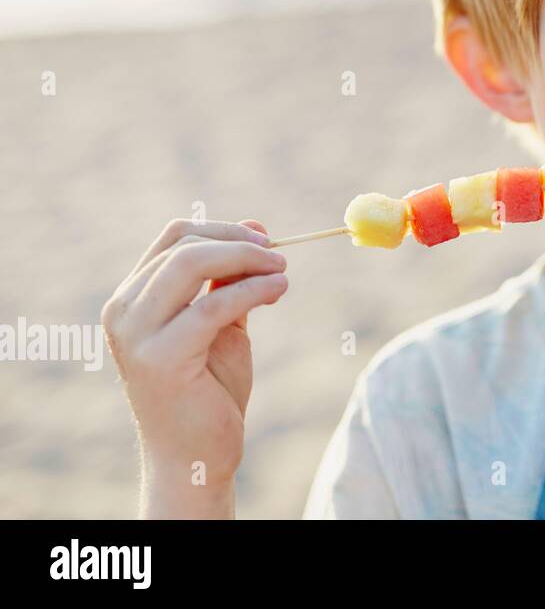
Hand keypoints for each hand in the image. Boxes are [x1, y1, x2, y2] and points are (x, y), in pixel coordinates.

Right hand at [102, 219, 287, 515]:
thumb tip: (257, 226)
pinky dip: (252, 289)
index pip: (174, 237)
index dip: (224, 230)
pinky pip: (213, 304)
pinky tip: (278, 291)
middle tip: (279, 256)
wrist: (195, 455)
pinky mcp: (161, 357)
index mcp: (134, 297)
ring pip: (190, 263)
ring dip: (246, 259)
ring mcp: (136, 333)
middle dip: (238, 242)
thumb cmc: (208, 389)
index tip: (265, 240)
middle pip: (182, 244)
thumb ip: (231, 277)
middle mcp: (124, 310)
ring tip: (281, 272)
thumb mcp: (222, 322)